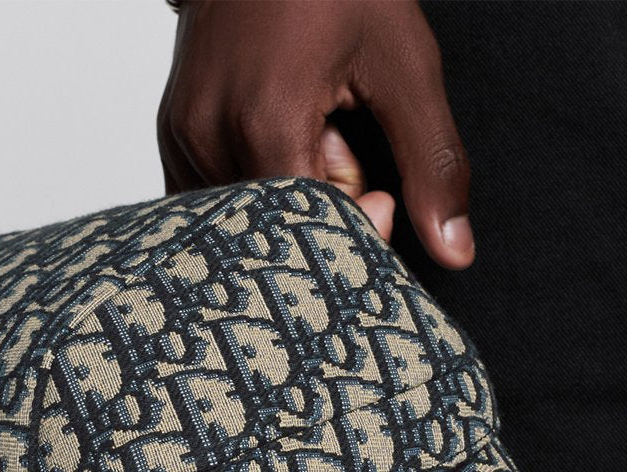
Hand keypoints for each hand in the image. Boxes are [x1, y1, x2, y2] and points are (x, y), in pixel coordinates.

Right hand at [157, 0, 473, 267]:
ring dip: (288, 194)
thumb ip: (431, 163)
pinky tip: (273, 133)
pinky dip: (257, 185)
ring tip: (304, 126)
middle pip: (280, 230)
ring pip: (249, 218)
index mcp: (265, 122)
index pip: (312, 232)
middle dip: (321, 205)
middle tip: (338, 140)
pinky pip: (221, 200)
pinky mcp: (171, 140)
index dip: (354, 225)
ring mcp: (181, 139)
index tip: (382, 193)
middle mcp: (209, 136)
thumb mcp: (403, 64)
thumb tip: (455, 252)